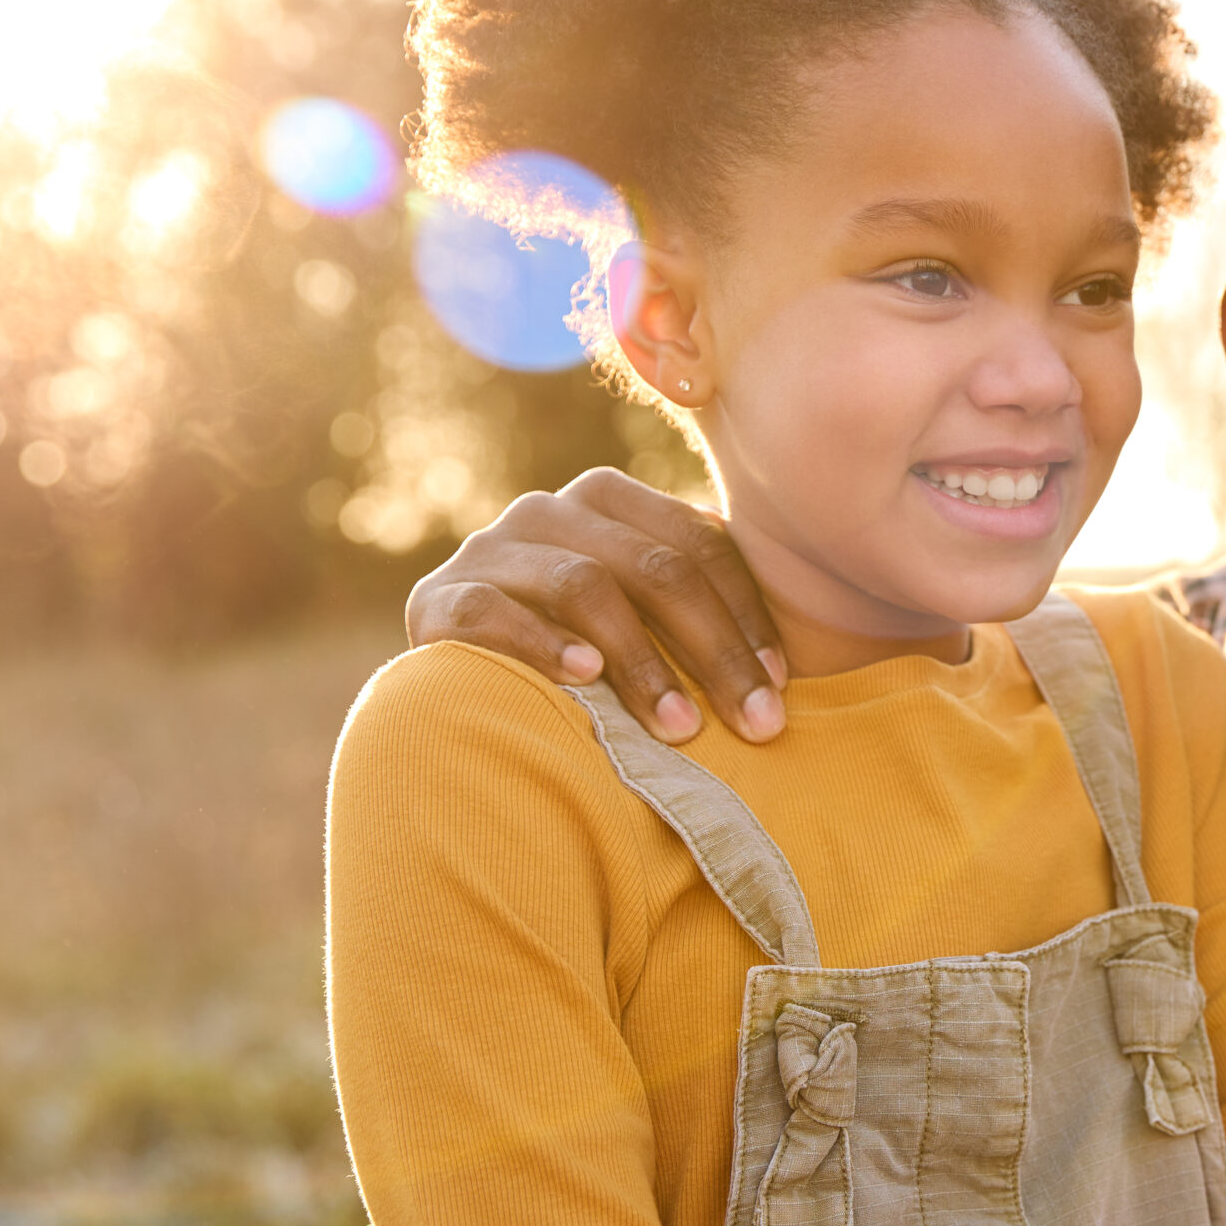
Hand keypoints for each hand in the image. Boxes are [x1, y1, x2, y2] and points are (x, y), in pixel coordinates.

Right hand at [404, 468, 787, 744]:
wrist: (462, 678)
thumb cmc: (582, 654)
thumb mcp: (642, 616)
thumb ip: (696, 606)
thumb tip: (788, 666)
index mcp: (610, 499)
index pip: (697, 546)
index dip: (746, 616)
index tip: (780, 686)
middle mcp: (549, 509)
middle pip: (653, 567)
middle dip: (714, 650)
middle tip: (755, 724)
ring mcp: (490, 548)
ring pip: (584, 585)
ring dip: (642, 661)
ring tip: (682, 726)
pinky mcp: (438, 599)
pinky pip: (493, 614)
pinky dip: (543, 644)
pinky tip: (585, 678)